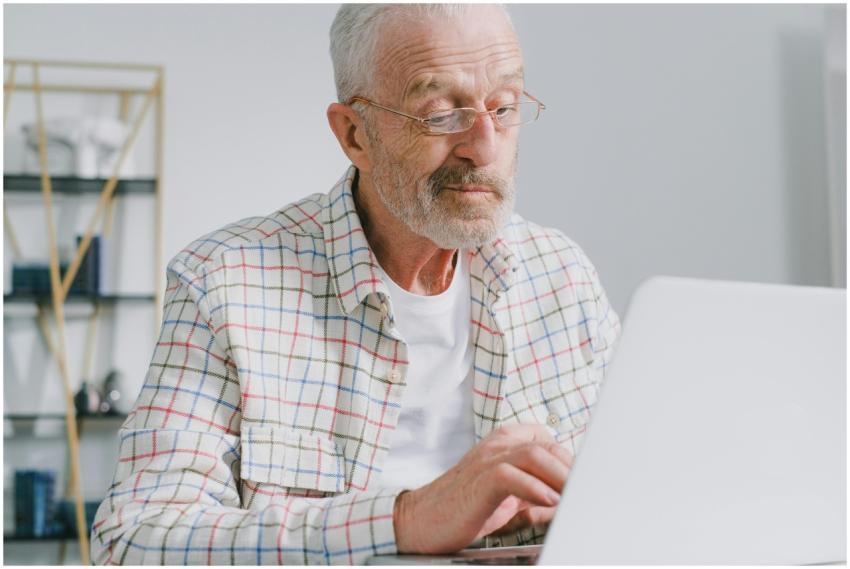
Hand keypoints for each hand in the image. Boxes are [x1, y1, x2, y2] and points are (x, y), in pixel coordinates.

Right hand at [392, 424, 573, 553]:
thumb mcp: (508, 500)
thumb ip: (536, 495)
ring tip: (576, 497)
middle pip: (548, 446)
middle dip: (573, 471)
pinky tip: (549, 502)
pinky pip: (510, 476)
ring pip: (534, 454)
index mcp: (505, 444)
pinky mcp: (478, 481)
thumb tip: (569, 503)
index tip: (585, 485)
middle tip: (589, 494)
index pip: (550, 442)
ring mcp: (486, 460)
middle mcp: (497, 446)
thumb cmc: (464, 509)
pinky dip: (534, 488)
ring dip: (561, 477)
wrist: (419, 520)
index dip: (571, 463)